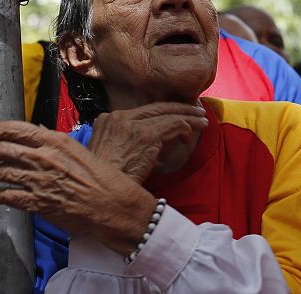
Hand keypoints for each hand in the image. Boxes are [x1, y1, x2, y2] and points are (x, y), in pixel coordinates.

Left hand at [0, 121, 155, 254]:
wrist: (113, 205)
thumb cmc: (104, 178)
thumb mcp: (81, 152)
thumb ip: (58, 145)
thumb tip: (40, 135)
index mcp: (57, 141)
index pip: (16, 129)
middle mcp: (44, 158)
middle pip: (2, 149)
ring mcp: (39, 181)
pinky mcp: (37, 203)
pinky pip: (7, 197)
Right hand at [88, 102, 207, 183]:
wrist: (98, 192)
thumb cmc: (108, 180)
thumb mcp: (114, 154)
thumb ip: (131, 142)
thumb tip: (157, 141)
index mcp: (109, 119)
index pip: (144, 110)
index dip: (165, 111)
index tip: (179, 114)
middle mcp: (119, 117)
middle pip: (157, 107)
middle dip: (181, 109)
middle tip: (197, 112)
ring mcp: (132, 125)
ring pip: (169, 114)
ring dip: (189, 119)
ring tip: (203, 122)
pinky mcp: (146, 135)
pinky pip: (174, 125)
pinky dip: (186, 129)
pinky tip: (191, 138)